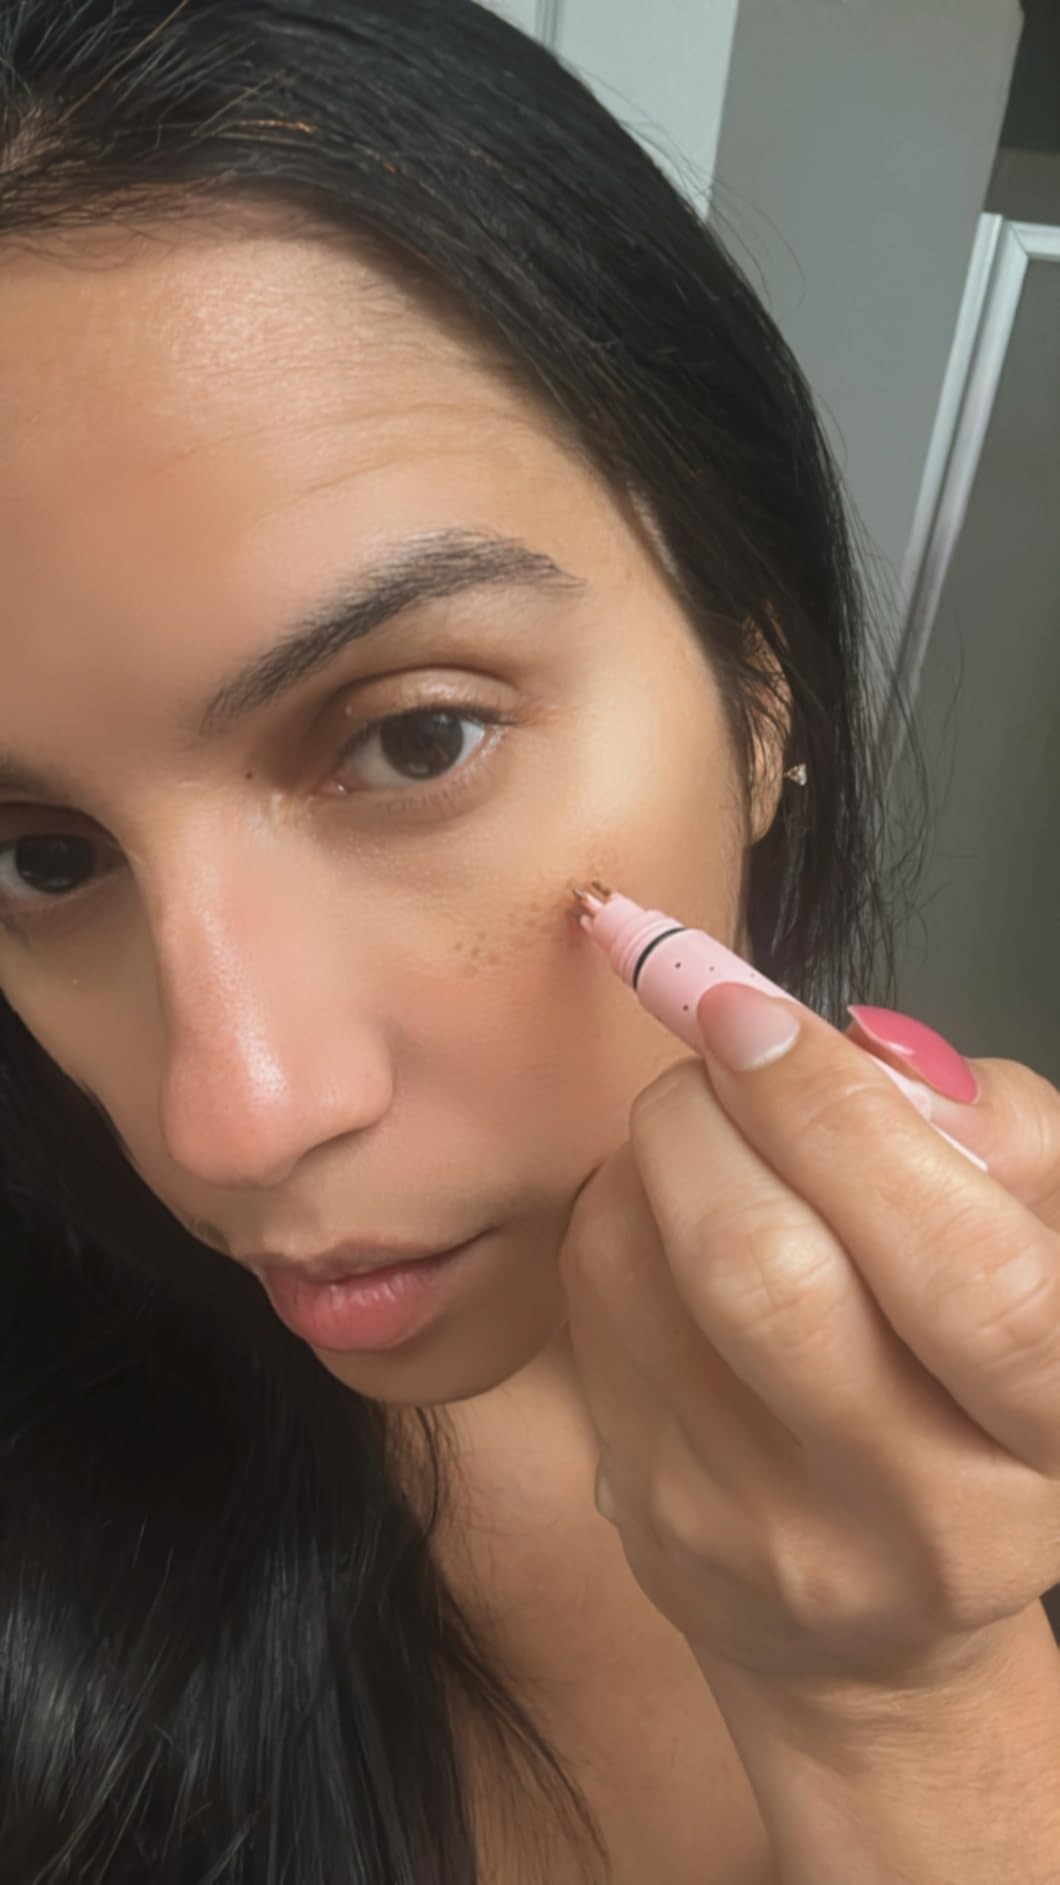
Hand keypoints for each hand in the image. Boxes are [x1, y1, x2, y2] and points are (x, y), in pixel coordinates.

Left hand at [558, 982, 1059, 1705]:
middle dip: (712, 1109)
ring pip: (645, 1276)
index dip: (844, 1119)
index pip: (964, 1272)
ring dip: (652, 1148)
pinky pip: (591, 1311)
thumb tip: (876, 1056)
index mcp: (1053, 1430)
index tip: (752, 1008)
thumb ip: (1005, 1137)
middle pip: (767, 1270)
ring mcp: (766, 1530)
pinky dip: (613, 1213)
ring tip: (704, 1125)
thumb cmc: (969, 1381)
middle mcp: (919, 1511)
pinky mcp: (651, 1520)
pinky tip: (665, 1210)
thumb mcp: (1047, 1250)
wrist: (870, 1617)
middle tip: (719, 1041)